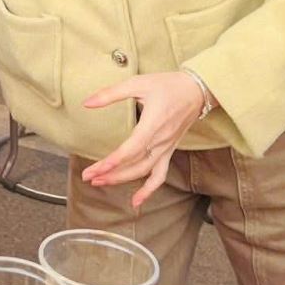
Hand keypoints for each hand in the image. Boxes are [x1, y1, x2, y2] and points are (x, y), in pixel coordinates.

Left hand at [80, 71, 206, 209]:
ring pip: (145, 172)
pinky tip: (136, 201)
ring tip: (101, 183)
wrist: (196, 90)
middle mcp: (161, 140)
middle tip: (88, 177)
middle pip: (135, 165)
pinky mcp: (169, 150)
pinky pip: (160, 175)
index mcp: (153, 124)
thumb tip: (87, 102)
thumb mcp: (137, 83)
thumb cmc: (168, 85)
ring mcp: (166, 148)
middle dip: (111, 174)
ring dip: (123, 180)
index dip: (113, 162)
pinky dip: (148, 190)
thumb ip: (111, 94)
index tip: (95, 169)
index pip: (131, 150)